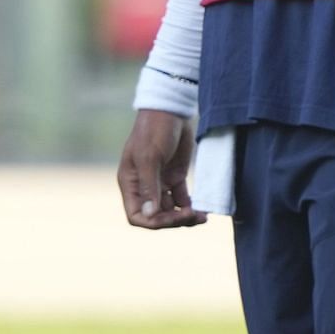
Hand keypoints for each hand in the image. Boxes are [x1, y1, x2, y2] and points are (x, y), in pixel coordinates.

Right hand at [117, 109, 208, 228]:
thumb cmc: (154, 130)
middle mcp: (144, 186)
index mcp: (131, 184)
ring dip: (184, 216)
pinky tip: (203, 209)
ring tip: (202, 217)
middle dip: (173, 220)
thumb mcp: (150, 158)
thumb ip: (149, 186)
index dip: (153, 222)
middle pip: (156, 215)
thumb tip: (149, 215)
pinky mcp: (176, 176)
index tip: (172, 219)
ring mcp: (160, 182)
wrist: (171, 110)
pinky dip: (191, 205)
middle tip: (193, 216)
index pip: (136, 215)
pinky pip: (182, 198)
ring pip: (171, 209)